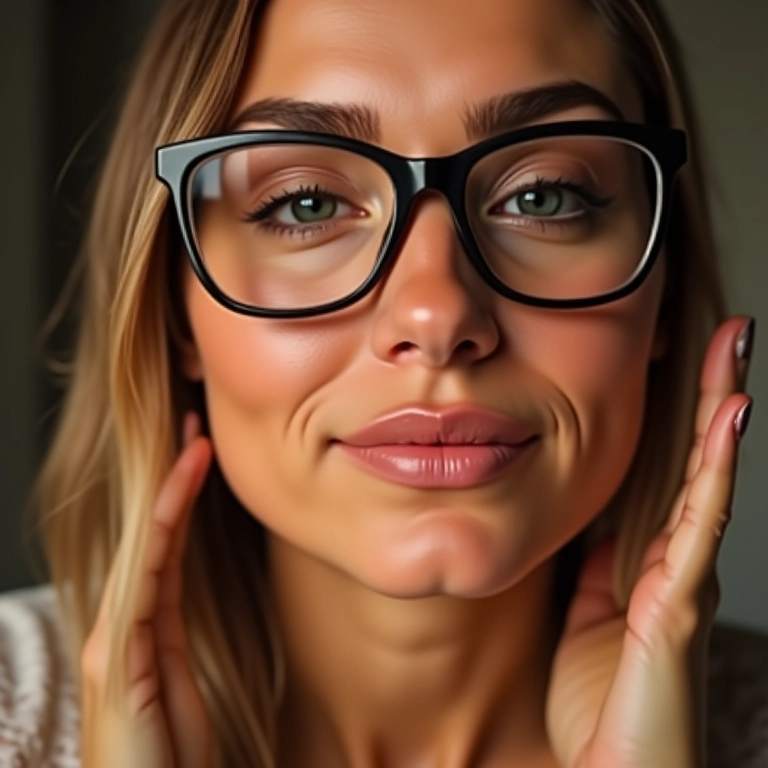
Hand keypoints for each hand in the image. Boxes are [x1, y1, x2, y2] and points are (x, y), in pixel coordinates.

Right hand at [80, 413, 213, 767]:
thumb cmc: (164, 757)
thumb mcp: (178, 687)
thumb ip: (174, 640)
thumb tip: (181, 594)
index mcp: (139, 630)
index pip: (163, 550)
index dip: (182, 501)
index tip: (202, 455)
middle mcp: (120, 625)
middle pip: (151, 536)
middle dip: (173, 480)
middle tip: (196, 427)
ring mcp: (114, 637)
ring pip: (147, 546)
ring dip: (171, 491)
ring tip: (194, 444)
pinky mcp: (116, 654)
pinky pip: (145, 577)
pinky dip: (162, 530)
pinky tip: (176, 493)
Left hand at [545, 317, 753, 767]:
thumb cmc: (600, 701)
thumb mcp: (585, 615)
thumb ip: (596, 567)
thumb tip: (591, 521)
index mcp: (652, 563)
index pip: (671, 475)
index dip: (681, 420)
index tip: (681, 363)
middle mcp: (678, 564)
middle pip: (698, 465)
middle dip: (712, 398)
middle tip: (725, 335)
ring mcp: (684, 581)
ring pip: (708, 482)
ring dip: (721, 416)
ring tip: (733, 356)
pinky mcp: (677, 606)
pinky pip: (698, 526)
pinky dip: (715, 472)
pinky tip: (727, 424)